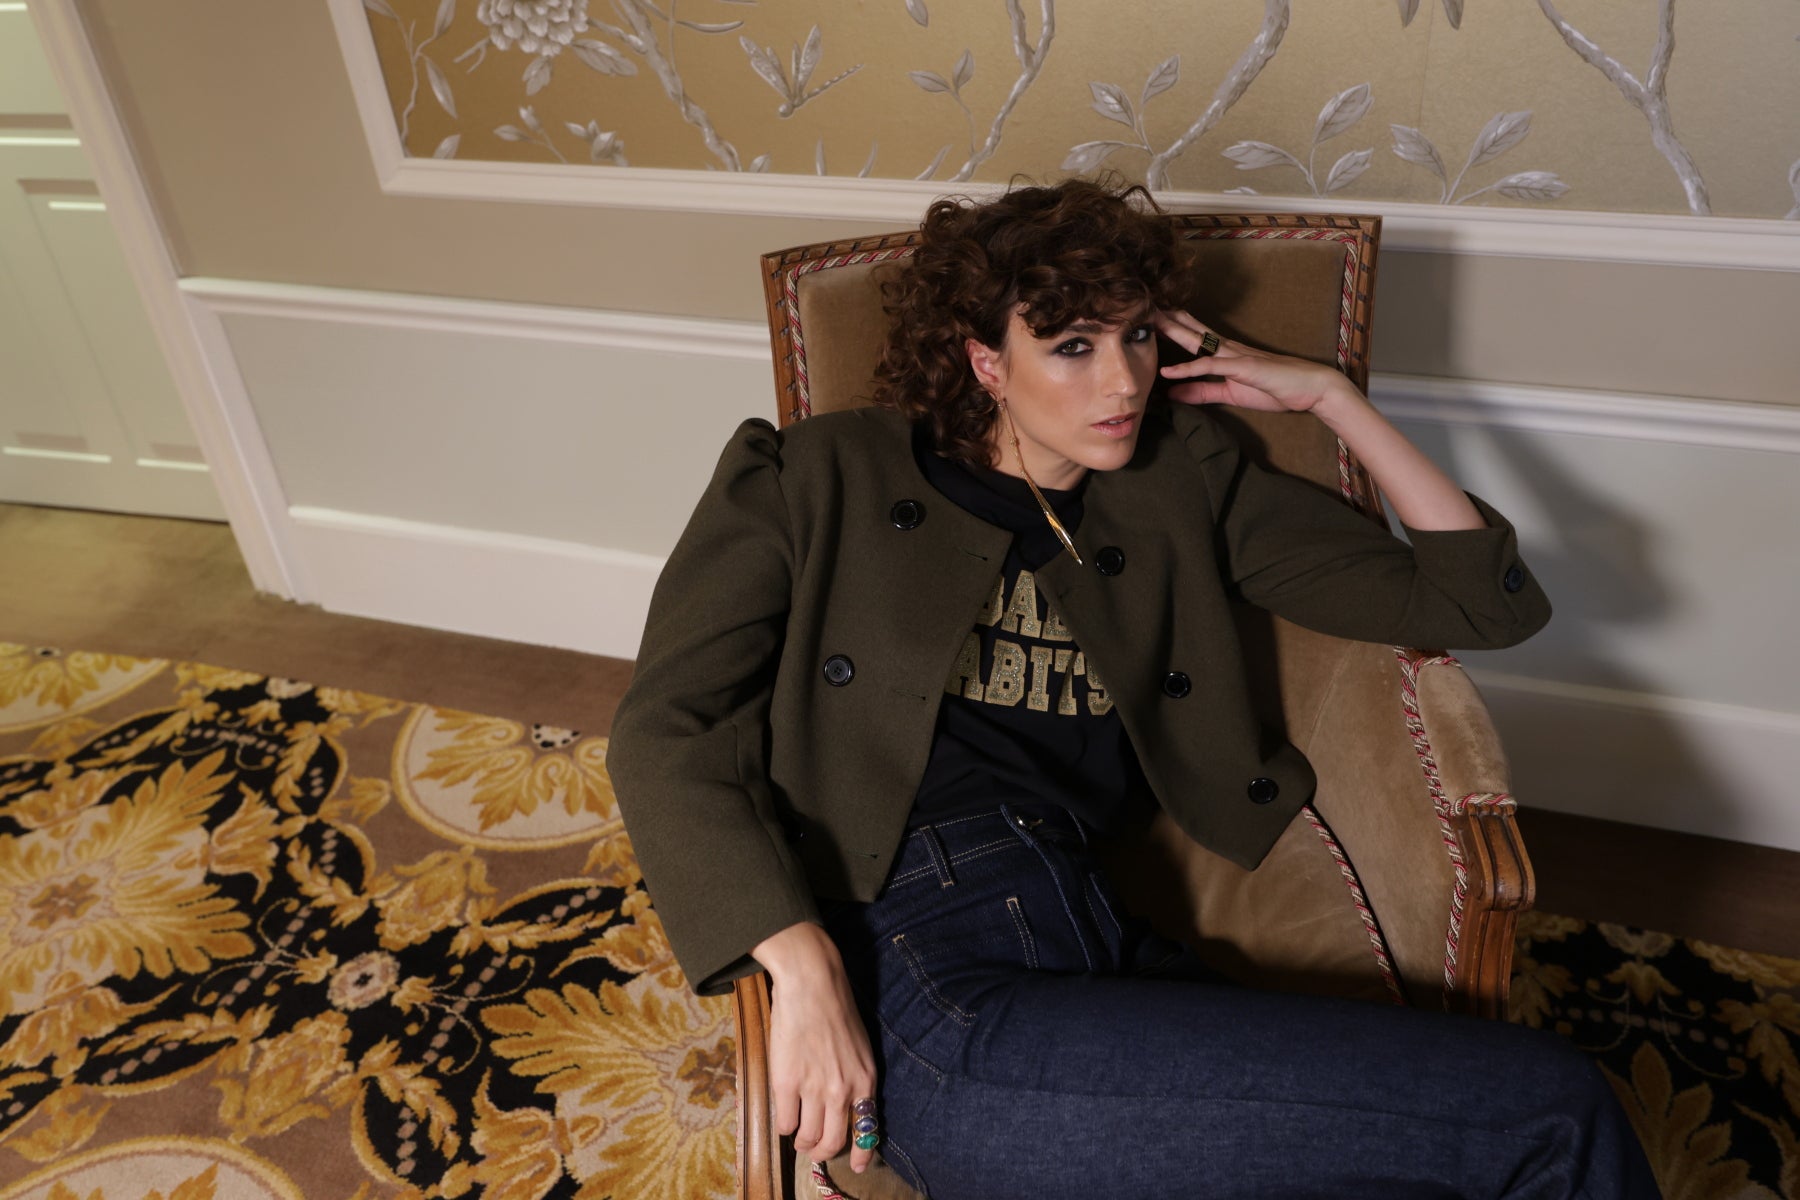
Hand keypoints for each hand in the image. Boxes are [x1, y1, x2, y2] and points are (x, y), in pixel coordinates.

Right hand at [754, 922, 879, 1172]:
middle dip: (823, 1152)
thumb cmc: (836, 1009)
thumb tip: (850, 1104)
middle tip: (815, 1149)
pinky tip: (784, 1116)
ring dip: (802, 1142)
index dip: (861, 1154)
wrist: (812, 983)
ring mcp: (814, 1089)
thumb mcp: (860, 1047)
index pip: (867, 1131)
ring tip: (798, 1135)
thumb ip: (856, 1078)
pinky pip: (784, 1123)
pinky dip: (784, 1126)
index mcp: (865, 1080)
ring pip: (808, 1138)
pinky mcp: (786, 1083)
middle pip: (833, 1142)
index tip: (857, 1166)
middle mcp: (843, 1091)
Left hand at [1155, 309, 1361, 415]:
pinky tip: (1168, 371)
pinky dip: (1188, 369)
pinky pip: (1210, 367)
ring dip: (1172, 331)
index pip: (1193, 335)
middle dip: (1164, 318)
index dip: (1170, 325)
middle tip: (1139, 306)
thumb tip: (1172, 393)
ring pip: (1197, 341)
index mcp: (1225, 353)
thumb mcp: (1230, 394)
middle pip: (1190, 329)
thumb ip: (1201, 392)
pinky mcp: (1243, 368)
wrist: (1310, 390)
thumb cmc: (1274, 388)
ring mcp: (1235, 355)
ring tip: (1148, 323)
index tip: (1147, 319)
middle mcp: (1227, 348)